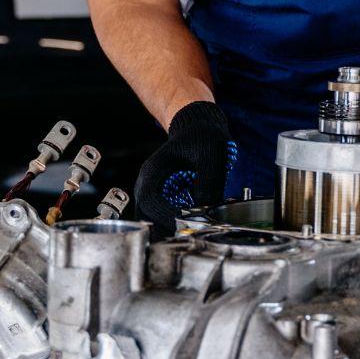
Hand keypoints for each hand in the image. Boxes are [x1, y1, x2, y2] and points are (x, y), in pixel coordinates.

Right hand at [133, 101, 231, 236]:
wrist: (198, 129)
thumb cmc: (202, 136)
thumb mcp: (211, 154)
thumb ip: (210, 181)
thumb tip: (207, 209)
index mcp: (153, 172)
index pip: (150, 202)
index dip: (168, 216)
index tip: (190, 223)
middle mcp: (148, 185)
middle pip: (148, 218)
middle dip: (170, 227)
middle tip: (195, 230)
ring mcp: (154, 194)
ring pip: (155, 222)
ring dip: (174, 227)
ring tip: (199, 223)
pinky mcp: (163, 200)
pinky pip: (165, 219)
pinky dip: (179, 223)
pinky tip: (199, 218)